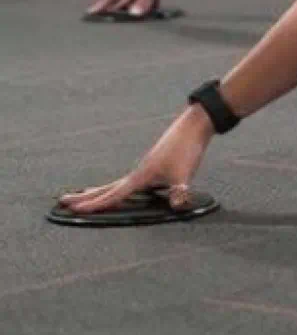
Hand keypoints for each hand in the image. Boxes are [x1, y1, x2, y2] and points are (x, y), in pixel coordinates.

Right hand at [57, 106, 214, 217]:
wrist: (195, 124)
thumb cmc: (188, 148)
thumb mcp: (185, 174)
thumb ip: (180, 192)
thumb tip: (177, 206)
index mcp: (140, 176)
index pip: (113, 195)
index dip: (94, 205)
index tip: (73, 210)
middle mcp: (138, 172)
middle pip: (106, 187)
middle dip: (85, 196)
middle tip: (62, 200)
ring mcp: (145, 166)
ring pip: (116, 183)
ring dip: (98, 190)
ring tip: (83, 194)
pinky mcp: (153, 163)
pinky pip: (129, 180)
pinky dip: (117, 186)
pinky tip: (121, 188)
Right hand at [88, 0, 182, 17]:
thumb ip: (142, 1)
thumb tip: (134, 15)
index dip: (100, 6)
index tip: (89, 13)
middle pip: (121, 0)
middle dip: (114, 11)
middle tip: (105, 22)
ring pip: (134, 1)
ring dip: (132, 10)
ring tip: (125, 22)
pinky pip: (148, 0)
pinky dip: (148, 7)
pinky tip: (148, 15)